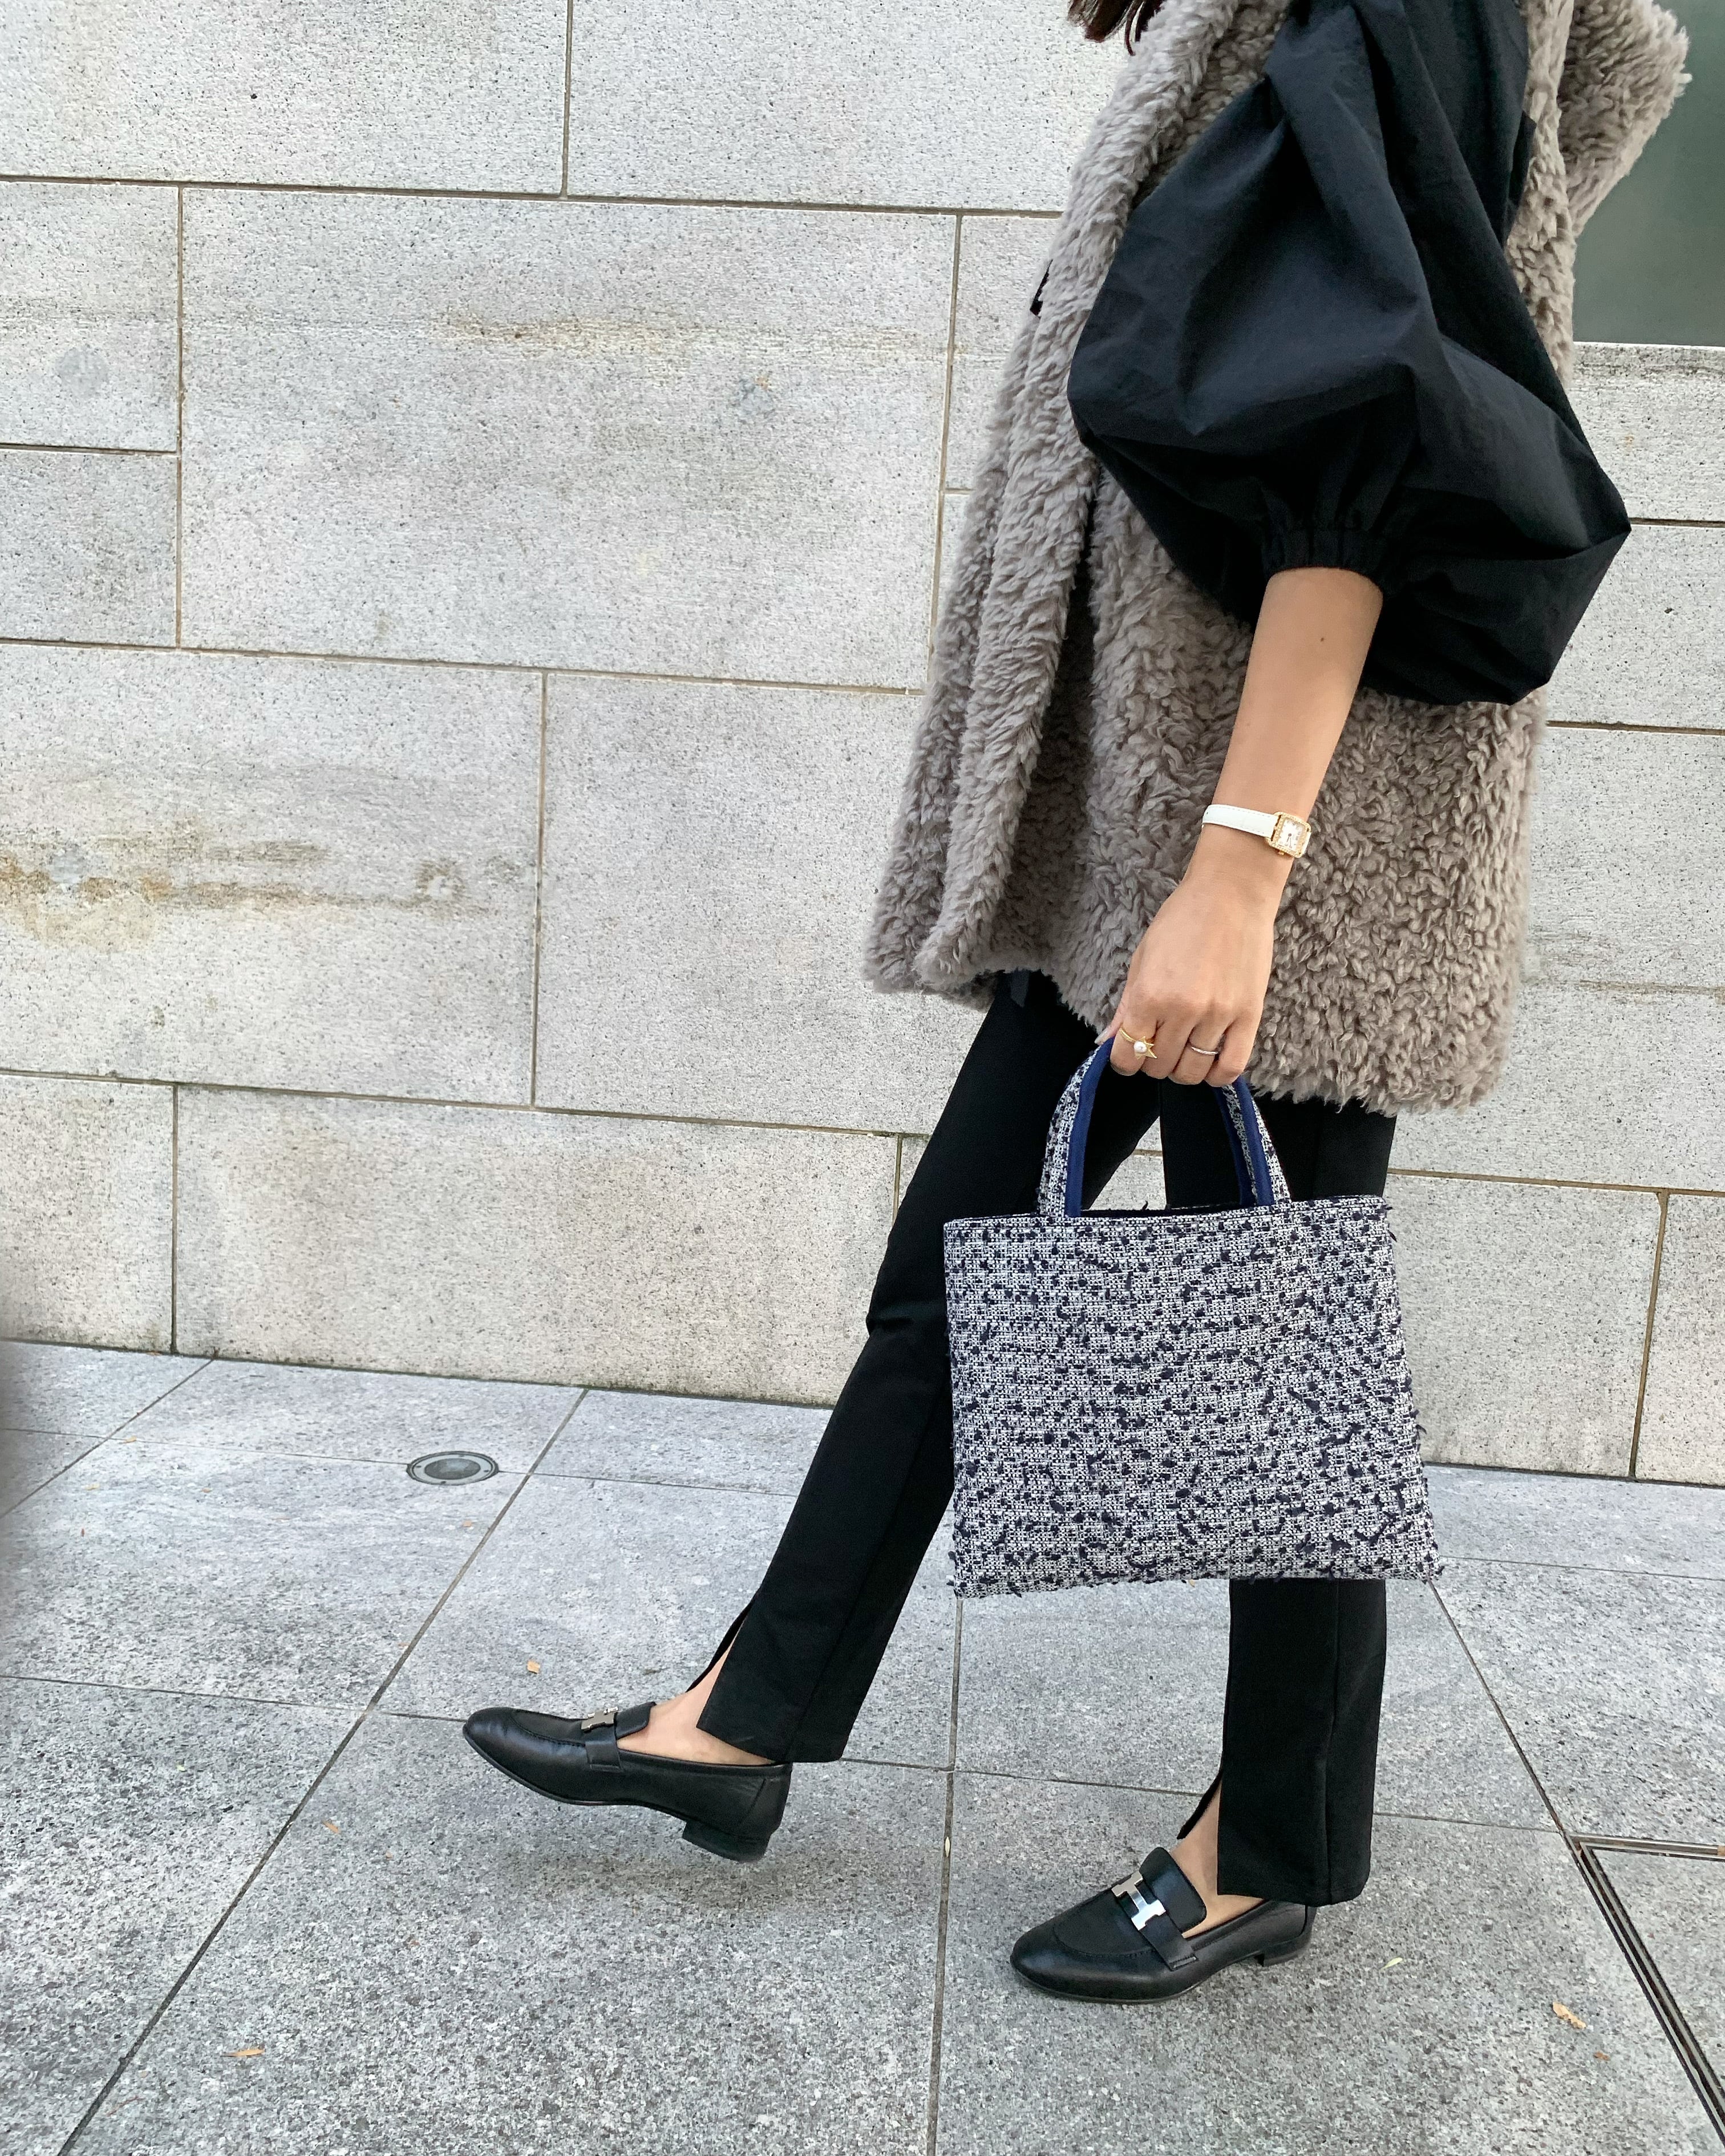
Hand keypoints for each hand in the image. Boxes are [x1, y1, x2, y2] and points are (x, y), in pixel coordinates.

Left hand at [1103, 831, 1284, 1084]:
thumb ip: (1125, 1006)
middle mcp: (1181, 1010)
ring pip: (1193, 1071)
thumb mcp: (1142, 959)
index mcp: (1148, 995)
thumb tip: (1106, 1042)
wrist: (1231, 893)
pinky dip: (1217, 1075)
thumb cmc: (1182, 920)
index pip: (1128, 1055)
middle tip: (1159, 1046)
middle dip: (1153, 1063)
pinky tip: (1210, 1062)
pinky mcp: (1249, 1016)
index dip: (1124, 1062)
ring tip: (1184, 1051)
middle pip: (1159, 1066)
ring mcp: (1217, 1015)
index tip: (1129, 1056)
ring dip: (1183, 1069)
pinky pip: (1231, 1066)